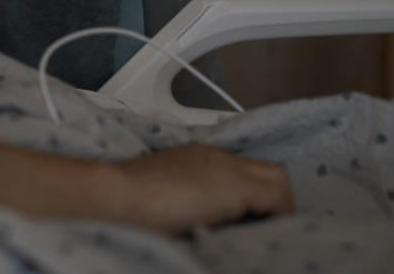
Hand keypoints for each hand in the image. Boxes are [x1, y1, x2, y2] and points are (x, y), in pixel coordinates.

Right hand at [107, 145, 293, 234]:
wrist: (114, 197)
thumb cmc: (125, 205)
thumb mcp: (160, 199)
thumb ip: (186, 202)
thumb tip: (199, 225)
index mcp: (194, 158)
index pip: (238, 170)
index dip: (249, 195)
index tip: (244, 221)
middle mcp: (214, 157)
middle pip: (265, 171)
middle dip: (269, 202)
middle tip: (258, 230)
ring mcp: (226, 169)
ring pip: (278, 180)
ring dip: (275, 209)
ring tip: (259, 236)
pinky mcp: (236, 186)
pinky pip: (278, 199)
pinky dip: (276, 217)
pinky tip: (257, 237)